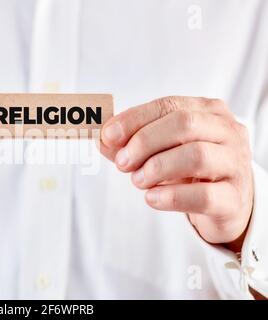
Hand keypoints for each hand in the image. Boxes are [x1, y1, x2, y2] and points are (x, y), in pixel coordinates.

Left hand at [101, 96, 252, 249]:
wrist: (227, 203)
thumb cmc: (191, 170)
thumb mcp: (162, 151)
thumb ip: (131, 144)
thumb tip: (102, 140)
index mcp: (208, 112)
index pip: (168, 105)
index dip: (134, 119)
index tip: (108, 135)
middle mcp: (227, 132)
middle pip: (183, 124)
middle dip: (144, 142)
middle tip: (122, 163)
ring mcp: (235, 164)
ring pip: (196, 156)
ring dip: (156, 168)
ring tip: (137, 181)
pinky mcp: (234, 199)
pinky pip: (204, 195)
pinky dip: (171, 197)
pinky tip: (152, 198)